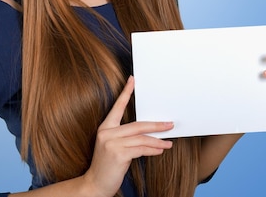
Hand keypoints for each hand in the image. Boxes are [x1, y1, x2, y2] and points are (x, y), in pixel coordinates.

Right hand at [83, 76, 173, 196]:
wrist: (95, 185)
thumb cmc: (107, 166)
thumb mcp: (114, 147)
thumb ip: (126, 138)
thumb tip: (148, 131)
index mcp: (105, 128)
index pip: (117, 107)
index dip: (126, 92)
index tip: (132, 80)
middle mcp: (107, 133)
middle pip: (137, 125)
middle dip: (156, 125)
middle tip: (170, 124)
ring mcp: (111, 143)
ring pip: (142, 138)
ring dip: (158, 141)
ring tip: (168, 143)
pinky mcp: (118, 154)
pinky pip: (141, 149)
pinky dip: (153, 150)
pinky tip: (160, 150)